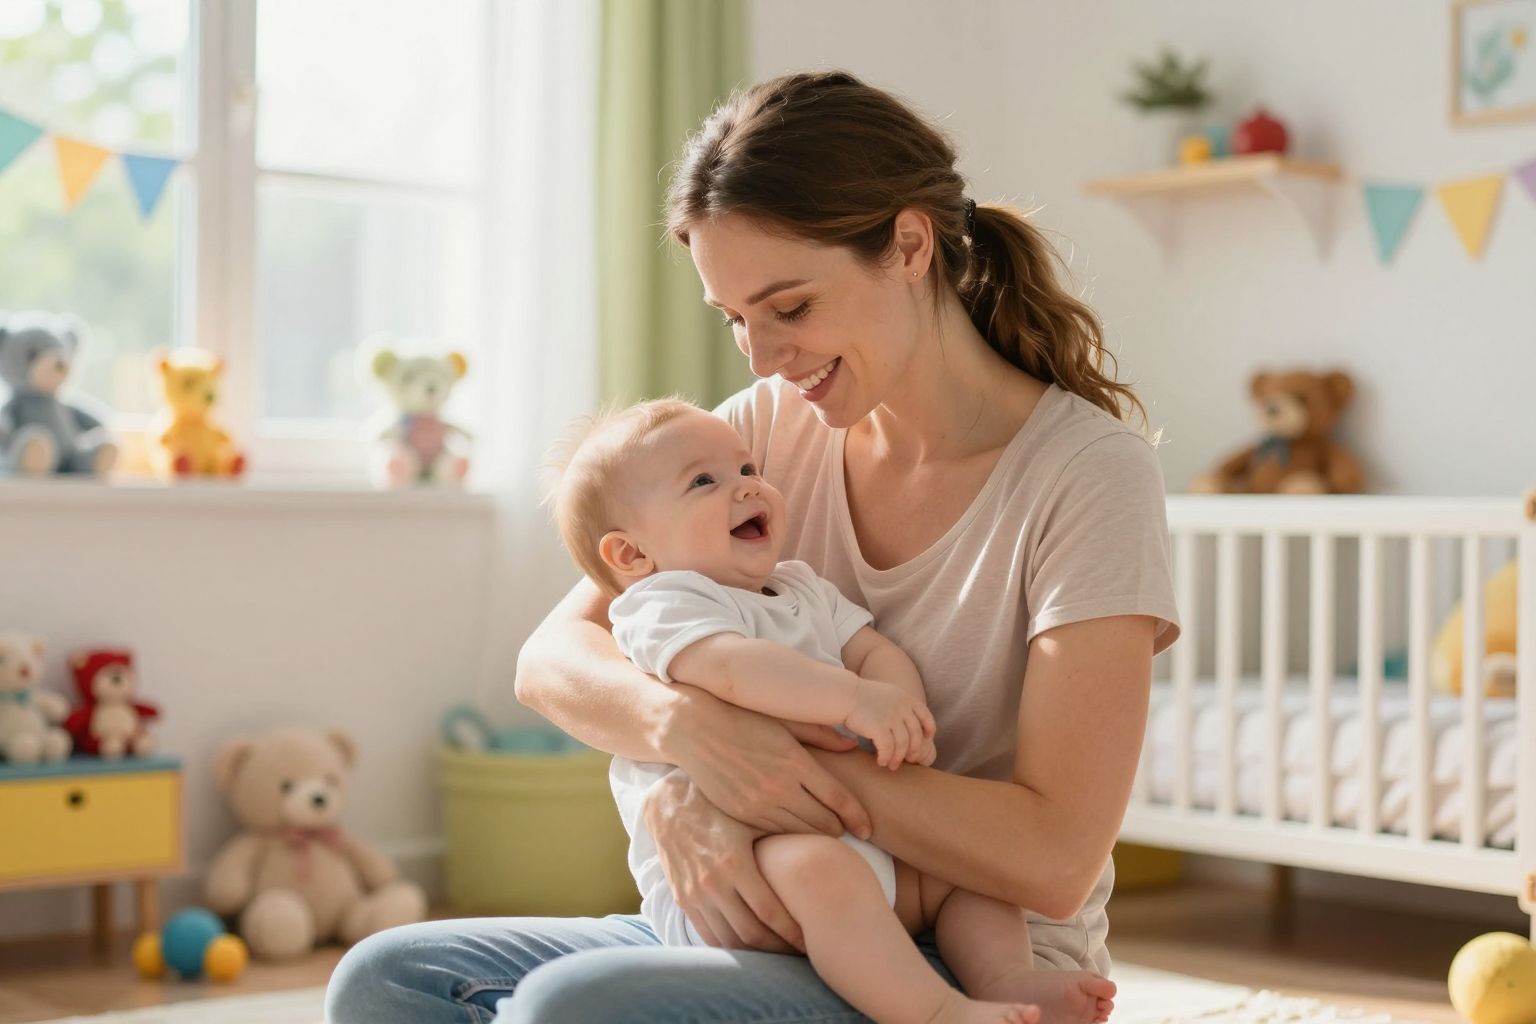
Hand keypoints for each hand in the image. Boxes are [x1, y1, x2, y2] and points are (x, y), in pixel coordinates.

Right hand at [643, 773, 804, 953]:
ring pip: (729, 941)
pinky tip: (751, 946)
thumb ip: (784, 837)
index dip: (792, 931)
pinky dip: (731, 947)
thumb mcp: (753, 818)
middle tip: (799, 950)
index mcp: (734, 862)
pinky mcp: (682, 900)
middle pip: (751, 934)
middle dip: (779, 947)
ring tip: (779, 950)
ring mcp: (694, 895)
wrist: (670, 806)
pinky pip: (709, 936)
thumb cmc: (721, 808)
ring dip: (756, 952)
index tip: (810, 938)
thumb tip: (829, 848)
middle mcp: (712, 883)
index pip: (769, 912)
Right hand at [669, 686, 871, 838]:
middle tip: (849, 831)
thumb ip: (820, 734)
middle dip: (840, 829)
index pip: (839, 799)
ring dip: (817, 835)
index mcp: (796, 761)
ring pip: (801, 831)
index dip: (858, 817)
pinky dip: (791, 834)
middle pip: (824, 822)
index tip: (869, 829)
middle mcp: (780, 786)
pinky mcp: (741, 814)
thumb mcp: (784, 721)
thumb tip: (853, 747)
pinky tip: (797, 831)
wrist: (694, 729)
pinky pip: (776, 833)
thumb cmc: (744, 719)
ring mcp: (758, 804)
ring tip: (826, 834)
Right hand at [844, 679, 934, 769]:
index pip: (926, 715)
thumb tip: (908, 724)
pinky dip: (886, 758)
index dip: (929, 729)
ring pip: (903, 745)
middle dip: (914, 750)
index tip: (927, 739)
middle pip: (915, 735)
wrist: (844, 694)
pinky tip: (881, 762)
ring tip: (892, 765)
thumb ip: (900, 705)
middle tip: (908, 760)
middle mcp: (901, 707)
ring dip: (898, 758)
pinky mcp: (879, 727)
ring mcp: (891, 717)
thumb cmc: (862, 696)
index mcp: (905, 698)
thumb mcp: (888, 694)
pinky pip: (888, 749)